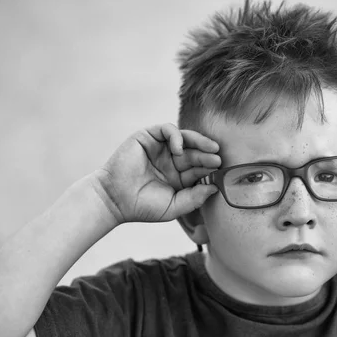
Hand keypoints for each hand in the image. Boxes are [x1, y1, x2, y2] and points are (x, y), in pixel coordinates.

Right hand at [92, 123, 220, 223]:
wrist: (115, 200)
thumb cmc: (143, 207)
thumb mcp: (174, 206)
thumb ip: (194, 198)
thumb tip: (215, 188)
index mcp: (179, 177)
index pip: (199, 169)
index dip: (210, 169)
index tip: (221, 172)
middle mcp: (171, 161)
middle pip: (195, 153)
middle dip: (208, 155)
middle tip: (219, 159)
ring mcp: (160, 148)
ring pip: (185, 138)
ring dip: (199, 142)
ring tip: (211, 148)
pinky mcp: (147, 137)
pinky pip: (166, 129)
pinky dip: (176, 136)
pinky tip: (179, 149)